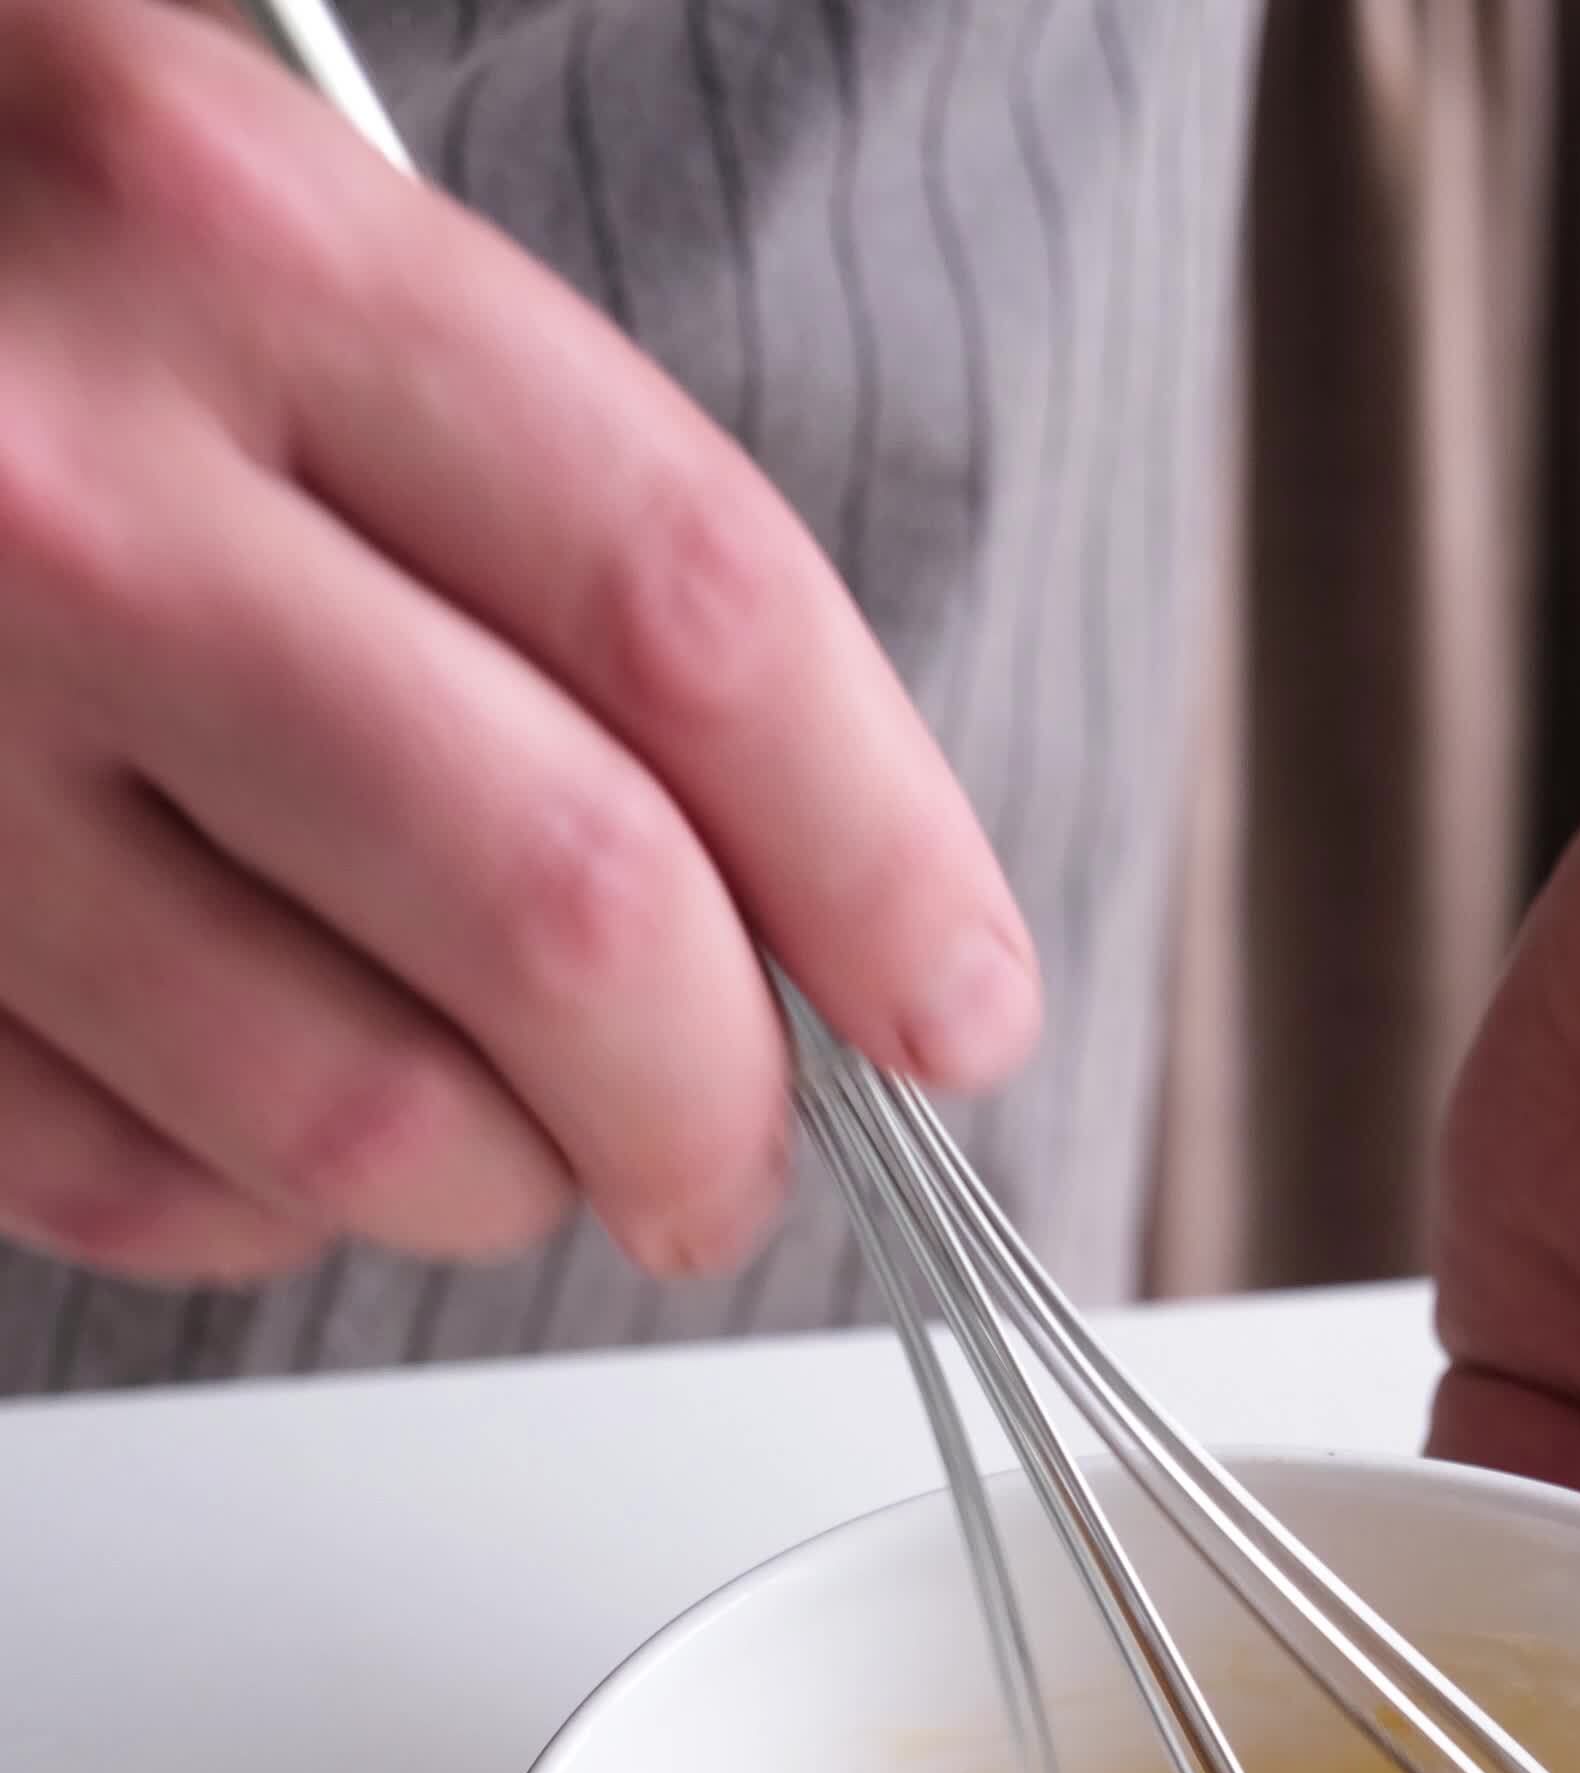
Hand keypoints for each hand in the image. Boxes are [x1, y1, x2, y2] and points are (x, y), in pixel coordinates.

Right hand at [0, 1, 1035, 1286]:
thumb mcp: (253, 223)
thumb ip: (523, 509)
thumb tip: (803, 881)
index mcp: (236, 250)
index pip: (693, 619)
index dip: (886, 860)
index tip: (958, 1005)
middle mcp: (74, 507)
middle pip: (564, 922)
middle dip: (721, 1105)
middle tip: (739, 1150)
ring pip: (359, 1120)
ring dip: (502, 1183)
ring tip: (512, 1130)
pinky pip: (139, 1192)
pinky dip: (268, 1210)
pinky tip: (279, 1110)